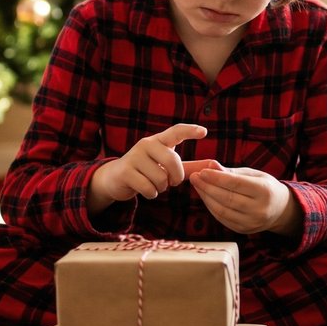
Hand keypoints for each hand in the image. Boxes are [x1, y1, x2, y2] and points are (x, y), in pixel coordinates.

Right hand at [88, 123, 206, 212]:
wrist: (115, 179)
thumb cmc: (146, 171)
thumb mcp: (165, 166)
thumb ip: (186, 166)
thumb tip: (211, 165)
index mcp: (158, 141)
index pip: (176, 131)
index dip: (190, 131)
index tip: (204, 132)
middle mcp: (146, 144)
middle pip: (172, 160)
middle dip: (176, 177)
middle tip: (172, 182)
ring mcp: (134, 157)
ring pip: (160, 178)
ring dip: (161, 188)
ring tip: (154, 185)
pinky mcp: (125, 171)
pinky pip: (148, 188)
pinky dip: (151, 194)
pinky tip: (145, 190)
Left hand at [189, 165, 298, 235]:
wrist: (280, 209)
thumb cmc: (264, 187)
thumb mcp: (253, 175)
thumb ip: (231, 171)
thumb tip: (210, 165)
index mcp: (265, 191)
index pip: (237, 184)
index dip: (217, 177)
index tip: (202, 171)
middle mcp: (260, 209)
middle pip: (227, 198)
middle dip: (208, 187)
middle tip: (195, 176)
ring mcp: (251, 223)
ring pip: (222, 210)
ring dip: (206, 197)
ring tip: (197, 185)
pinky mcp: (243, 230)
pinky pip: (222, 218)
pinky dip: (210, 206)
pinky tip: (205, 196)